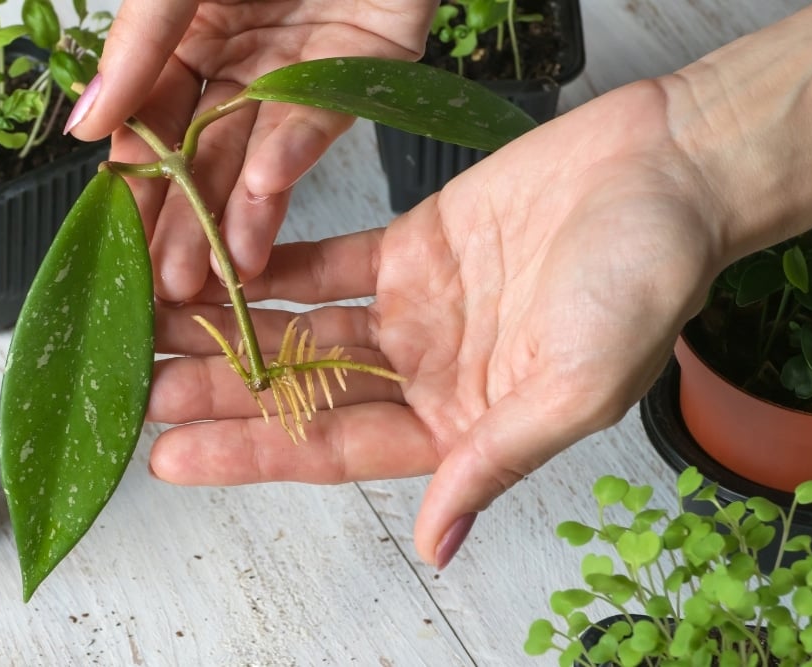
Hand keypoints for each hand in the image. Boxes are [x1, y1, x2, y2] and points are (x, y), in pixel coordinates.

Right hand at [66, 0, 431, 300]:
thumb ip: (138, 44)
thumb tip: (85, 126)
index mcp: (185, 32)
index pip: (149, 123)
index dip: (134, 180)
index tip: (116, 239)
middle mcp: (241, 57)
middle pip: (202, 153)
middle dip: (183, 219)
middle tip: (164, 286)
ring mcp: (301, 67)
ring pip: (259, 152)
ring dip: (235, 213)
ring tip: (214, 277)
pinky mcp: (362, 66)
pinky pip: (320, 118)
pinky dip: (291, 152)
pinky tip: (258, 191)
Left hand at [143, 80, 724, 566]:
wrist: (671, 172)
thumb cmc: (648, 280)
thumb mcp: (578, 387)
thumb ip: (495, 461)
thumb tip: (438, 545)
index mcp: (462, 427)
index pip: (333, 450)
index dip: (250, 454)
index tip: (174, 457)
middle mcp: (427, 376)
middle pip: (301, 392)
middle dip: (219, 392)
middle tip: (139, 389)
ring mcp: (415, 312)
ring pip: (302, 328)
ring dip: (230, 329)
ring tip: (156, 329)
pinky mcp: (413, 246)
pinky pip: (328, 261)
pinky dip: (274, 265)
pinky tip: (219, 267)